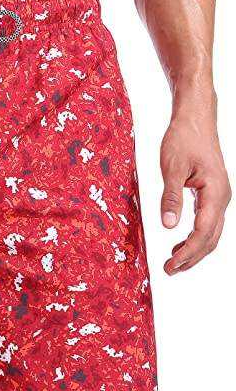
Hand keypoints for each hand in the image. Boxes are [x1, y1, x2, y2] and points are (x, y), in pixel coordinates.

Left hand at [160, 91, 230, 274]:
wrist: (195, 120)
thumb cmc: (184, 139)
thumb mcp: (172, 168)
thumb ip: (171, 198)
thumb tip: (169, 225)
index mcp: (215, 193)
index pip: (203, 232)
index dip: (187, 252)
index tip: (170, 264)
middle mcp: (222, 198)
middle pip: (211, 238)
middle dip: (191, 257)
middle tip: (169, 270)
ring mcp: (219, 197)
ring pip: (212, 233)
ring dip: (194, 250)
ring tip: (174, 262)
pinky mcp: (212, 194)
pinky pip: (208, 222)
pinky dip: (196, 237)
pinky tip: (180, 242)